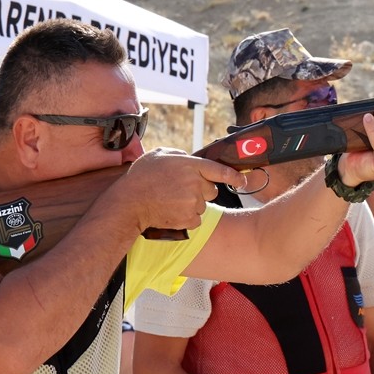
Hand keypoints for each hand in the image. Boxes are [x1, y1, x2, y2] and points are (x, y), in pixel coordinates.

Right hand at [117, 148, 247, 229]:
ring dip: (192, 204)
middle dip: (201, 191)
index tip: (242, 180)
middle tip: (182, 190)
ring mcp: (193, 202)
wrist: (130, 202)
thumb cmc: (142, 177)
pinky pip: (196, 219)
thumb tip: (188, 158)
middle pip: (212, 190)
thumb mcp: (159, 154)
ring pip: (202, 205)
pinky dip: (186, 218)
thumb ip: (179, 154)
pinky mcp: (189, 219)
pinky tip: (171, 211)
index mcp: (191, 165)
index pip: (221, 170)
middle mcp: (195, 183)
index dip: (234, 176)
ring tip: (171, 200)